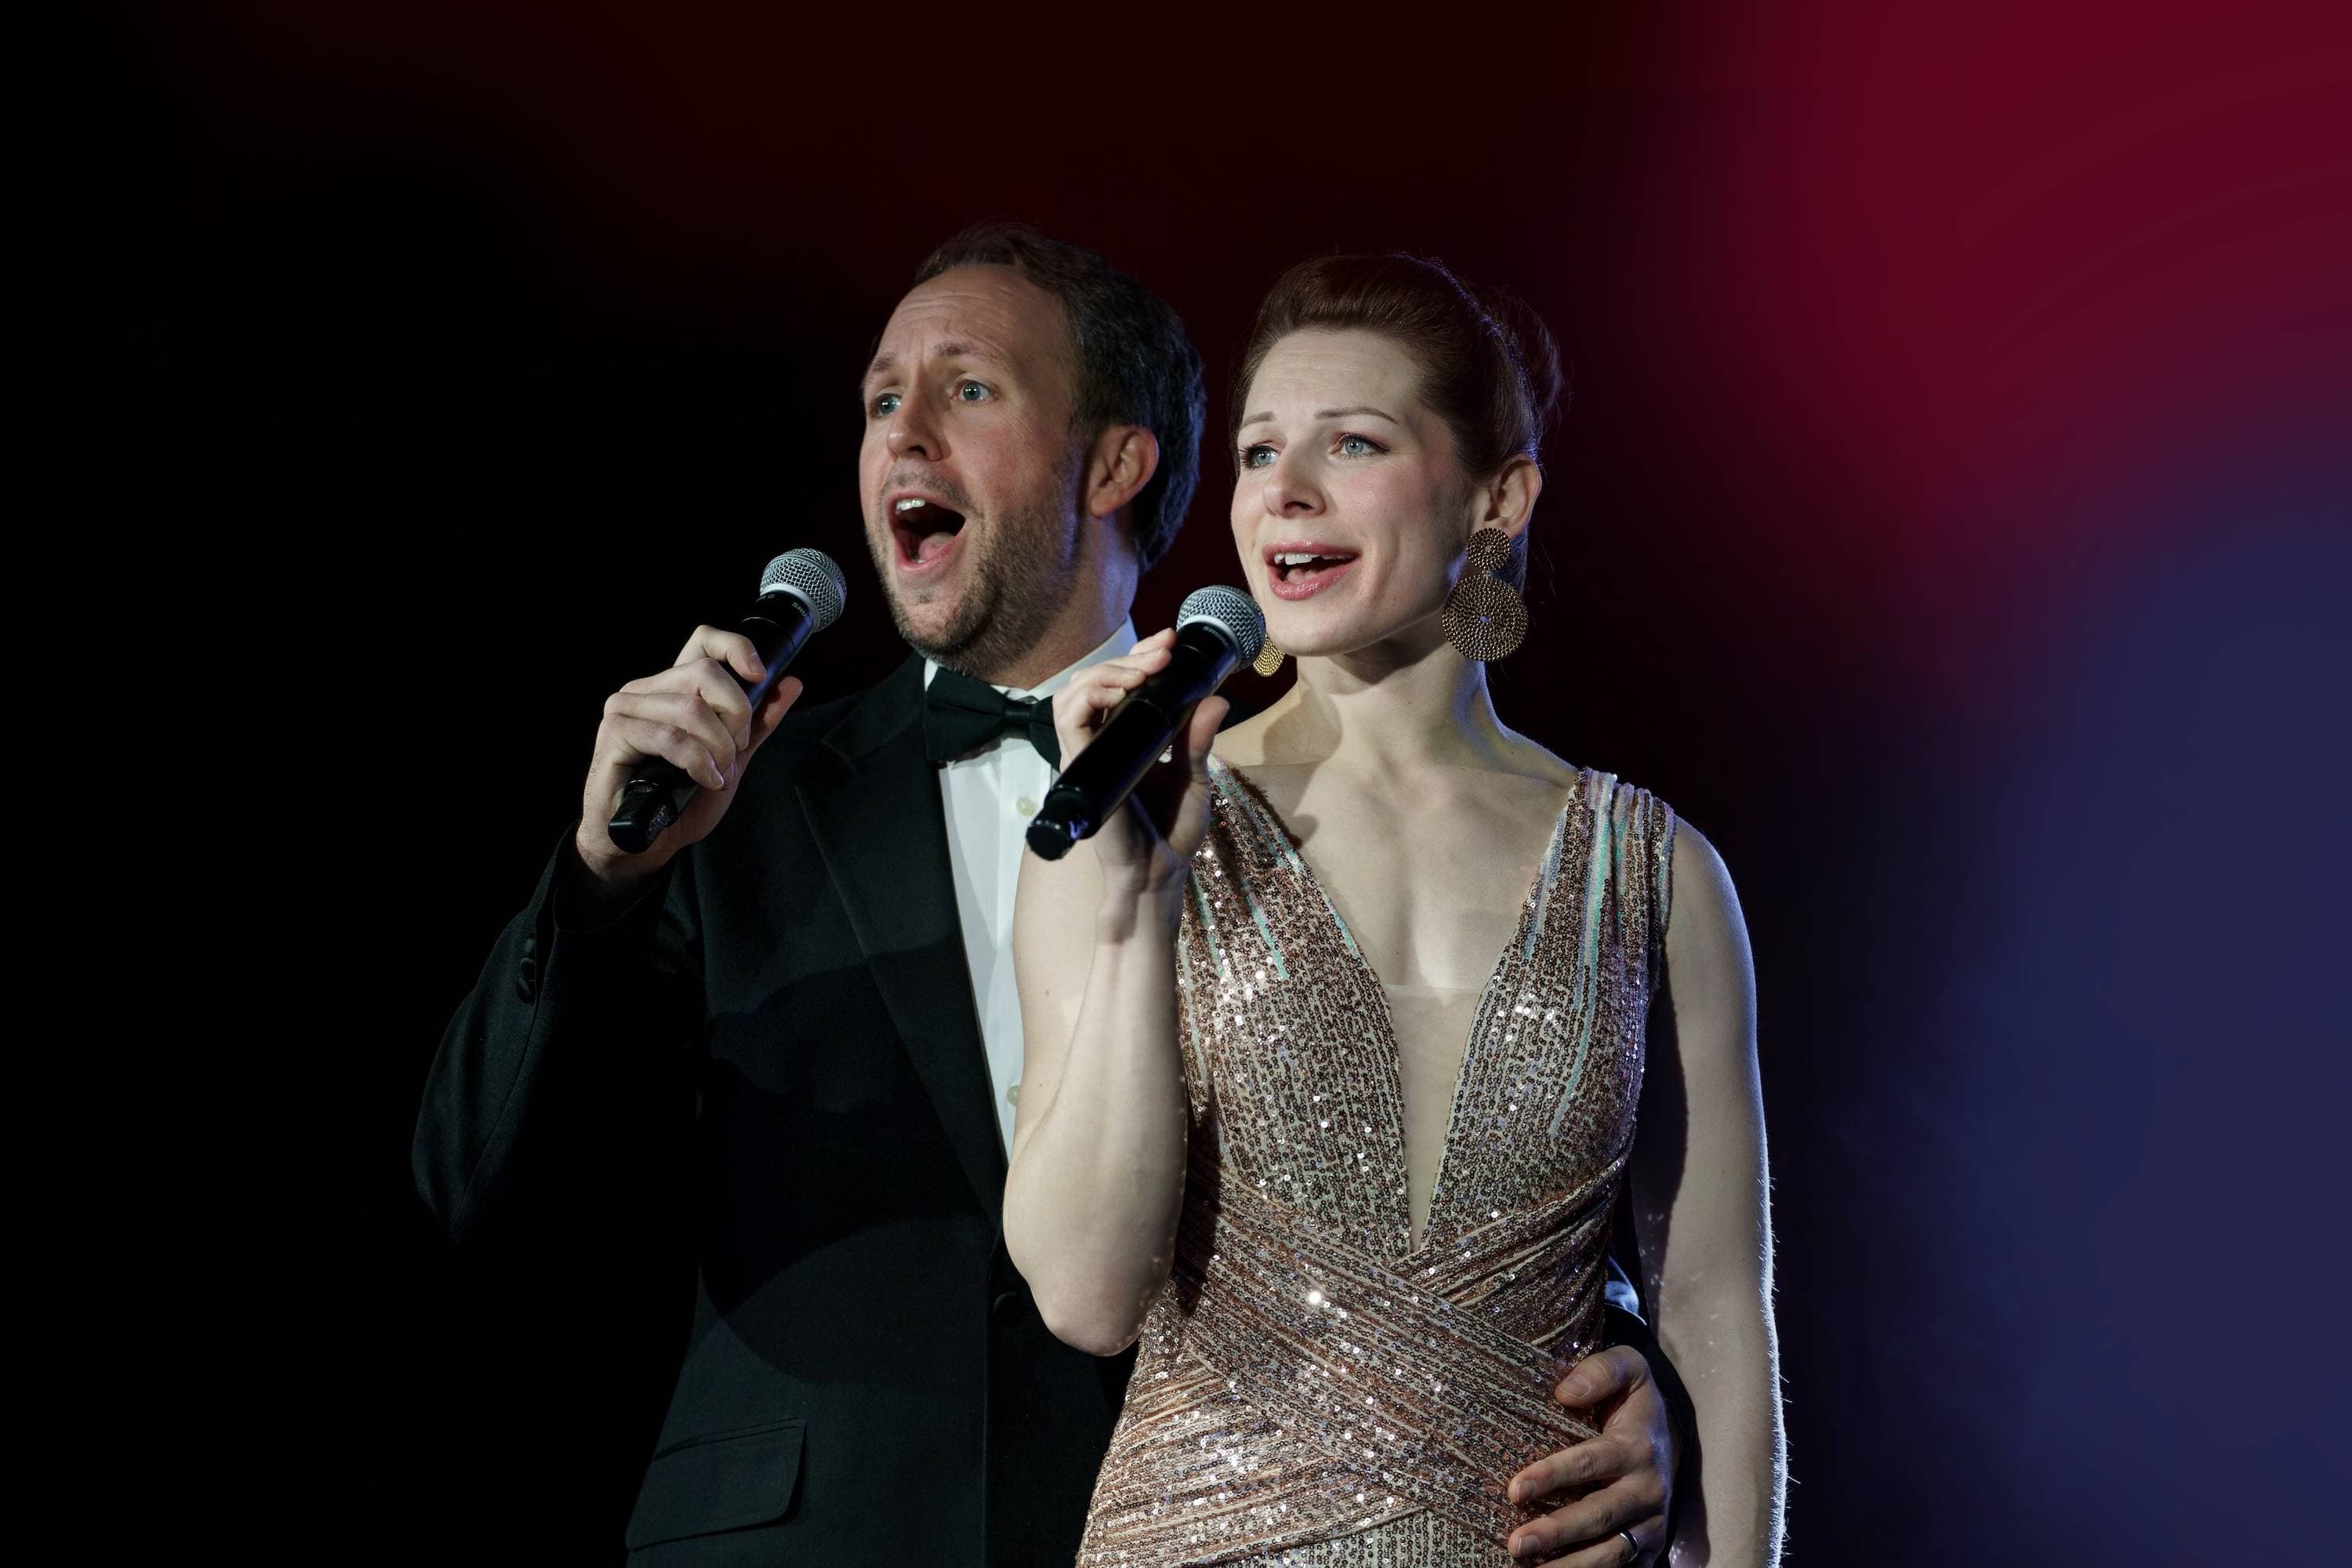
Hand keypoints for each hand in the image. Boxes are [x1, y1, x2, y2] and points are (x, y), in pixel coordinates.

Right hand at [573, 625, 804, 899]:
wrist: (643, 841)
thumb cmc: (679, 800)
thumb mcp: (731, 759)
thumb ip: (758, 723)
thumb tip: (792, 684)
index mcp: (673, 688)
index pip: (702, 641)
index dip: (736, 648)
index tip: (760, 675)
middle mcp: (646, 689)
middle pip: (705, 673)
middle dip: (736, 714)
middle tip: (737, 750)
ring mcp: (626, 708)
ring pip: (690, 708)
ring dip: (717, 747)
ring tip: (717, 773)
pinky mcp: (615, 733)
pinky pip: (671, 737)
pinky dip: (697, 762)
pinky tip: (704, 780)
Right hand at [1046, 628, 1228, 895]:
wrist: (1158, 874)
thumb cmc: (1170, 832)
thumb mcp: (1193, 776)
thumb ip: (1198, 738)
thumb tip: (1217, 698)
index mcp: (1122, 740)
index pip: (1117, 684)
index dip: (1138, 656)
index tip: (1169, 640)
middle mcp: (1099, 743)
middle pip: (1094, 681)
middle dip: (1129, 657)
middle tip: (1163, 652)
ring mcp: (1086, 755)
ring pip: (1072, 693)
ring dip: (1106, 672)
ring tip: (1143, 671)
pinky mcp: (1081, 769)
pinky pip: (1069, 720)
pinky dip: (1091, 696)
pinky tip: (1123, 691)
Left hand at [1505, 1346, 1674, 1564]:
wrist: (1668, 1436)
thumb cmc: (1632, 1401)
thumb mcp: (1628, 1368)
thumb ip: (1601, 1370)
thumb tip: (1566, 1392)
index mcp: (1638, 1446)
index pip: (1591, 1463)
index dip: (1553, 1476)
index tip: (1516, 1489)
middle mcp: (1649, 1489)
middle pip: (1599, 1516)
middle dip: (1556, 1531)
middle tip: (1516, 1544)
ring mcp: (1650, 1523)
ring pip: (1610, 1552)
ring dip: (1569, 1565)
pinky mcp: (1649, 1546)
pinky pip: (1620, 1567)